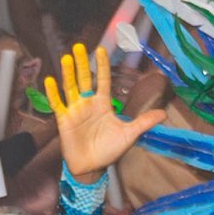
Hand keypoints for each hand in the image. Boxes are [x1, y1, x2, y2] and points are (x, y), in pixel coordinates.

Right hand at [40, 42, 170, 181]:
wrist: (91, 168)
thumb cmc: (109, 151)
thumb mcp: (129, 135)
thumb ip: (143, 122)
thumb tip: (163, 114)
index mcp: (102, 104)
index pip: (102, 80)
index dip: (102, 66)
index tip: (101, 50)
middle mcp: (87, 103)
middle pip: (84, 79)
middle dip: (81, 64)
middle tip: (79, 46)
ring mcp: (75, 110)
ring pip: (70, 87)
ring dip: (68, 73)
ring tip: (66, 58)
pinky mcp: (64, 120)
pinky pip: (58, 104)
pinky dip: (53, 93)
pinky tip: (50, 80)